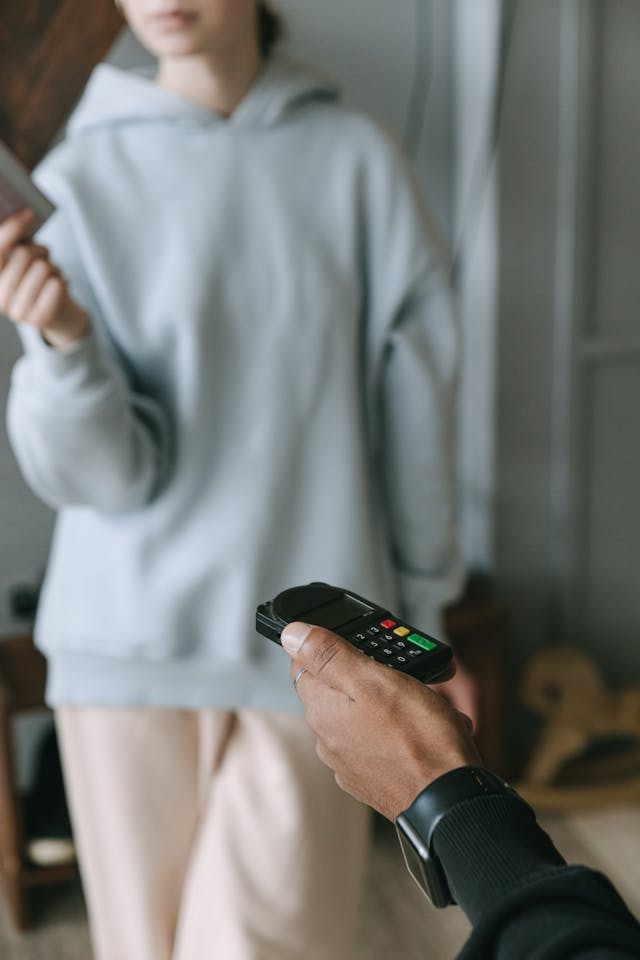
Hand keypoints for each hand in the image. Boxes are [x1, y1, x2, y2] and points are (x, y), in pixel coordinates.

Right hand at [0, 209, 89, 347]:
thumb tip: (22, 215)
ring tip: (51, 275)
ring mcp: (16, 312)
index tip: (29, 213)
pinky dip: (62, 279)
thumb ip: (16, 242)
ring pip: (42, 267)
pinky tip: (58, 286)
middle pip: (22, 254)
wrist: (57, 316)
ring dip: (52, 266)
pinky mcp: (38, 320)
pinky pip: (56, 284)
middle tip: (44, 254)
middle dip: (38, 249)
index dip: (12, 229)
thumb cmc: (37, 281)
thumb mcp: (24, 261)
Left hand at [282, 623, 480, 820]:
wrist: (451, 801)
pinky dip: (403, 730)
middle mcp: (328, 739)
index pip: (305, 664)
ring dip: (393, 701)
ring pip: (366, 714)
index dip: (330, 645)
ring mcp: (351, 762)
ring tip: (427, 702)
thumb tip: (291, 634)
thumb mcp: (374, 680)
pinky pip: (384, 741)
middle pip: (340, 688)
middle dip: (371, 673)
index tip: (360, 642)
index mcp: (322, 711)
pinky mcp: (375, 779)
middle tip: (408, 671)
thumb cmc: (418, 739)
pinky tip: (428, 728)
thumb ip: (329, 655)